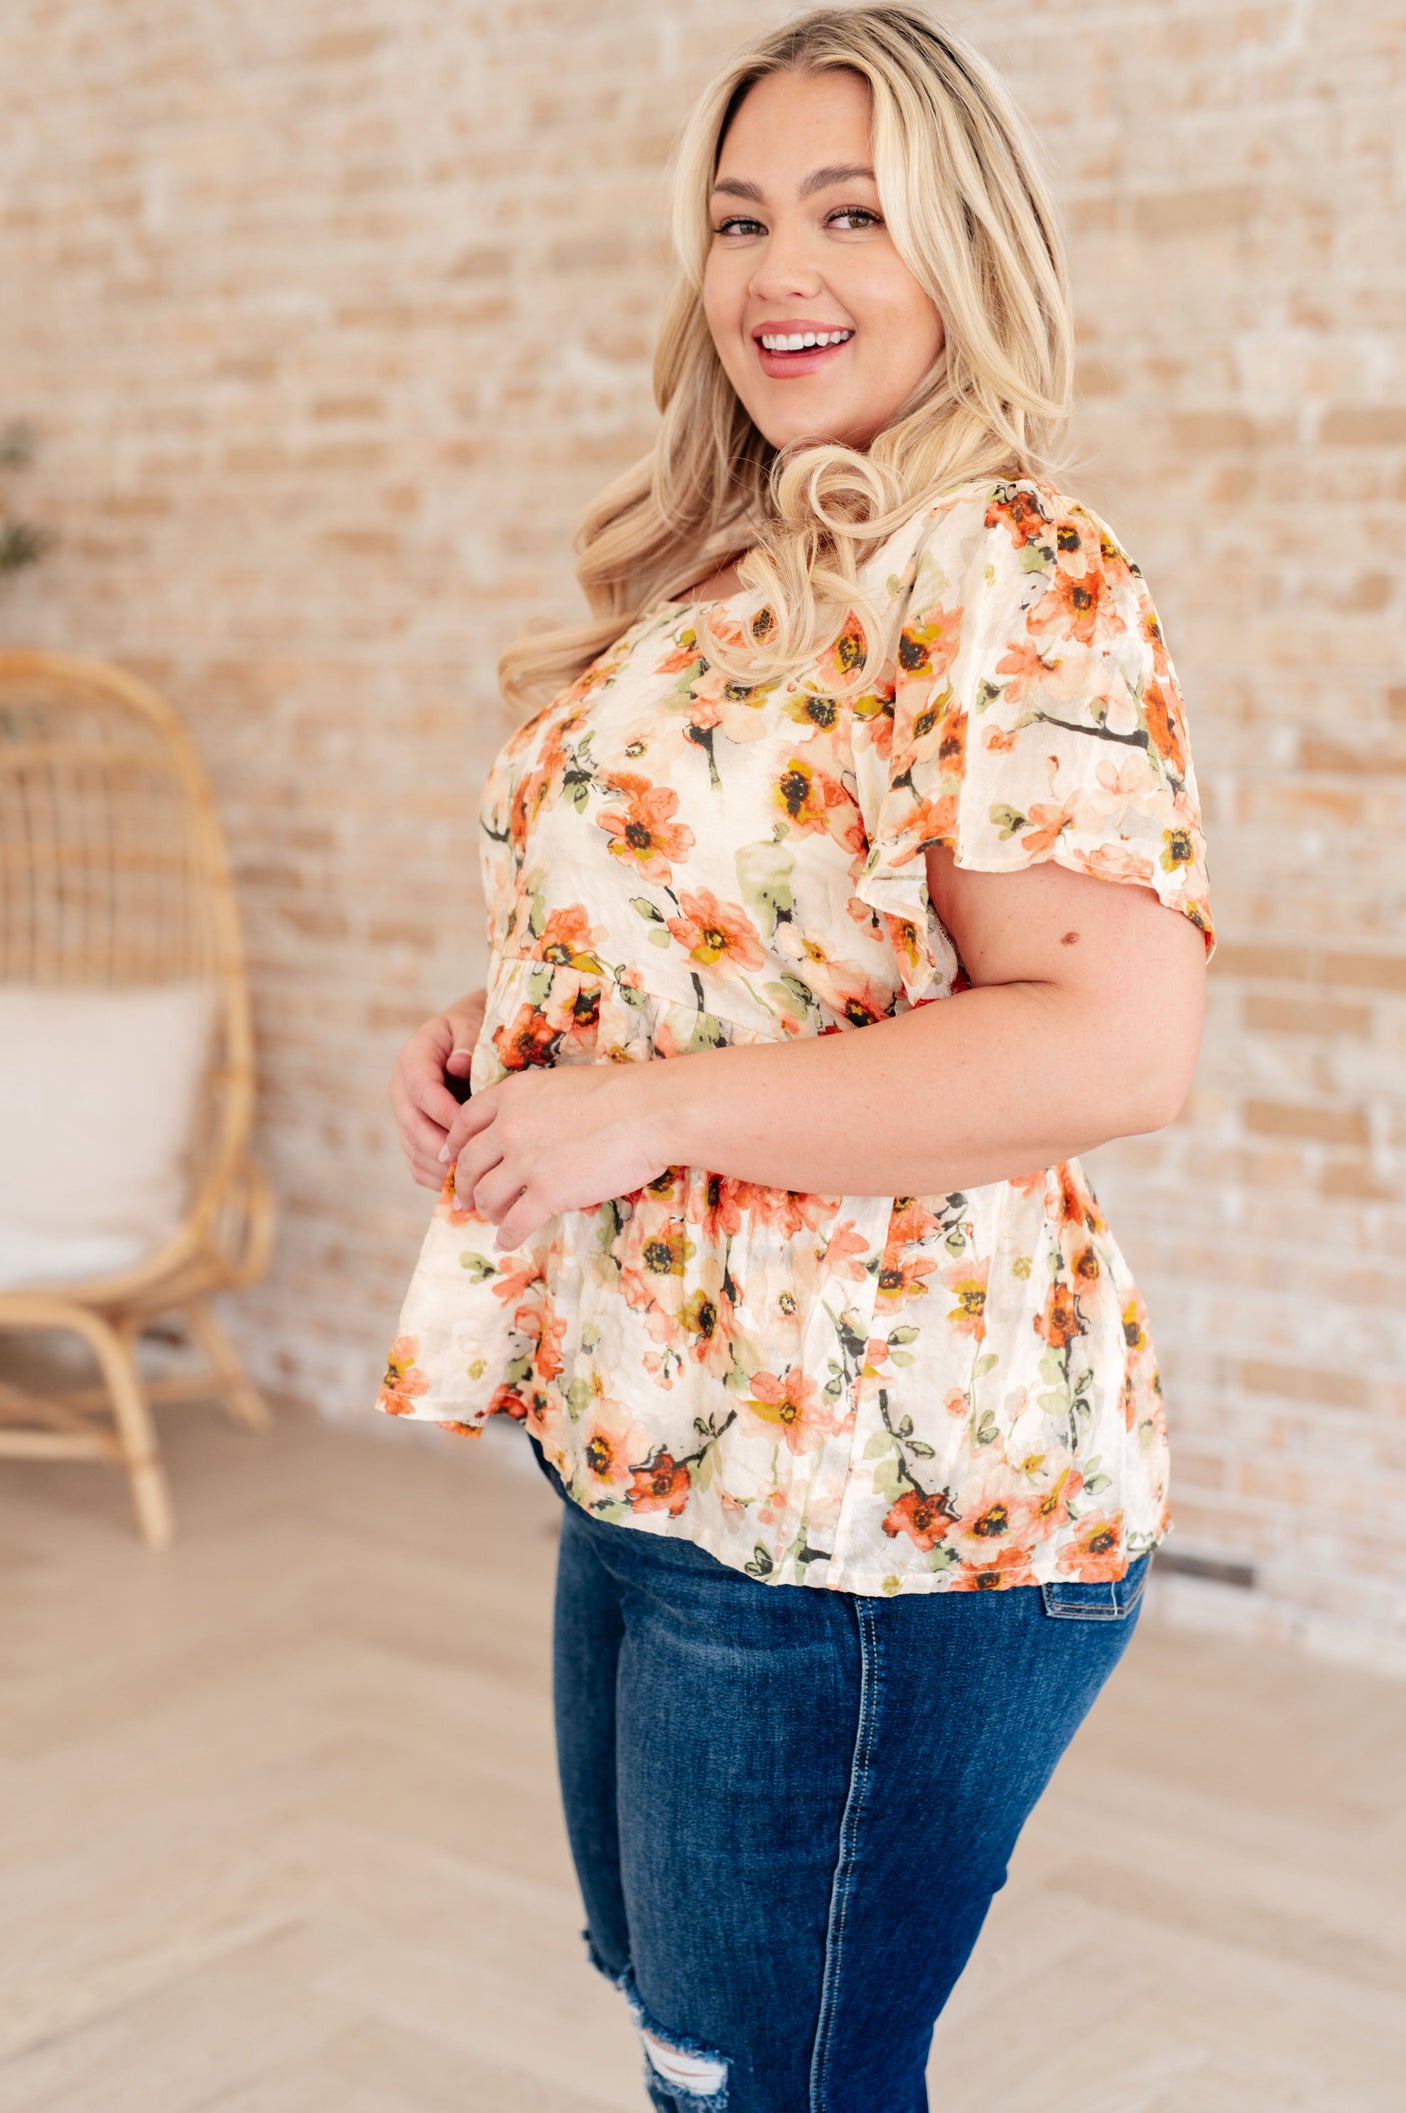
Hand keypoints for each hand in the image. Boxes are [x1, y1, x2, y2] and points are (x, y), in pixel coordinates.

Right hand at [388, 989, 487, 1188]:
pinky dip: (436, 1178)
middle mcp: (402, 1087)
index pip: (422, 1090)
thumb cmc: (481, 1026)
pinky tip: (464, 1186)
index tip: (475, 1129)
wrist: (476, 1034)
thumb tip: (459, 1065)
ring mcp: (406, 1113)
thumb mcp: (476, 1022)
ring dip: (439, 1168)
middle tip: (474, 1165)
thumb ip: (468, 1041)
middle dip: (442, 1148)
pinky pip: (417, 1163)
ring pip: (413, 1149)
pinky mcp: (414, 1133)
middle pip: (412, 1125)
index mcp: (414, 1057)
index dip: (446, 1113)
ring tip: (472, 1180)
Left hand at [439, 1060, 674, 1250]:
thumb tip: (530, 1127)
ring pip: (487, 1195)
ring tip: (494, 1219)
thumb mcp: (563, 1084)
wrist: (651, 1112)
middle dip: (463, 1184)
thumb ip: (535, 1104)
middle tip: (463, 1198)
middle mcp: (509, 1126)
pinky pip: (514, 1222)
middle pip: (468, 1162)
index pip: (465, 1121)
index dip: (453, 1144)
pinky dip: (507, 1235)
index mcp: (512, 1094)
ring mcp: (526, 1161)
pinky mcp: (548, 1193)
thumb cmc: (622, 1095)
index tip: (448, 1159)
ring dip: (487, 1211)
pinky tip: (506, 1241)